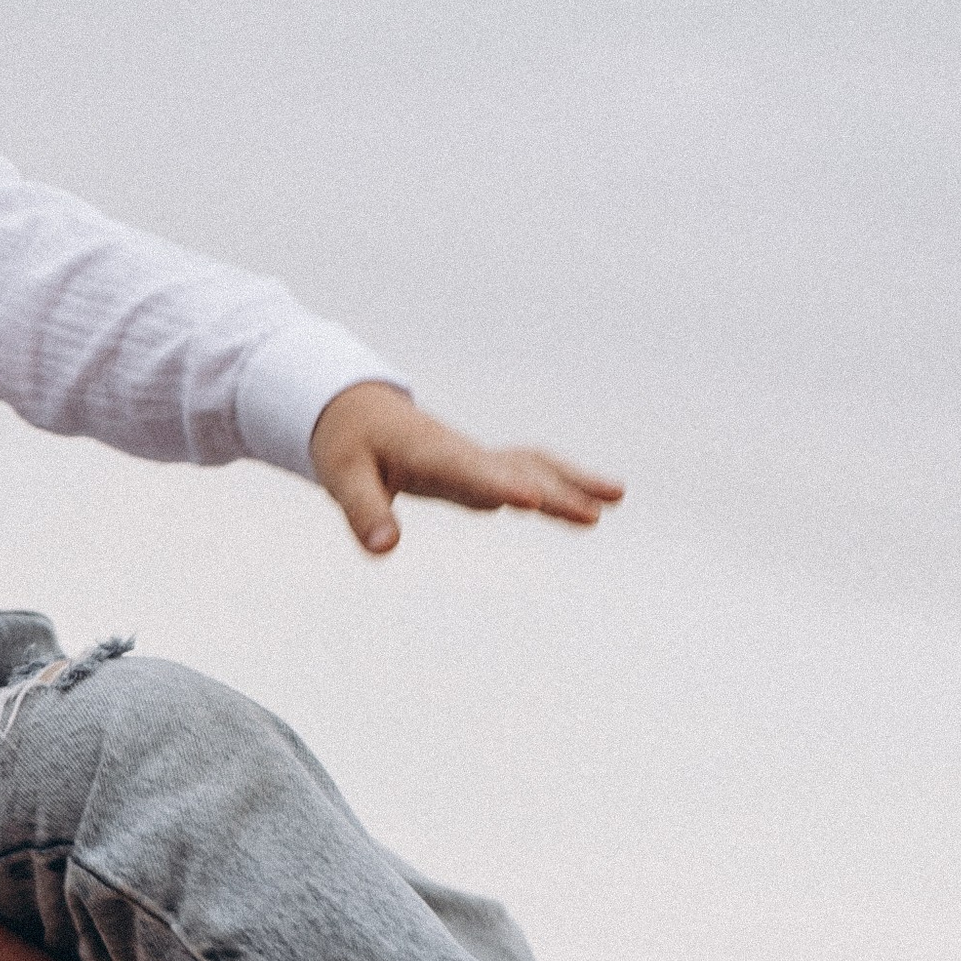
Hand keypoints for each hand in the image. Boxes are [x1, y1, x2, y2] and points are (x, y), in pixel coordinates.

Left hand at [309, 381, 621, 555]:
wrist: (356, 409)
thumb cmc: (347, 444)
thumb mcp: (343, 478)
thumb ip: (365, 513)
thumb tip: (384, 551)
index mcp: (428, 452)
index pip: (469, 472)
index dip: (498, 485)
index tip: (531, 500)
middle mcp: (462, 453)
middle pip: (517, 470)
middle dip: (556, 492)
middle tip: (594, 515)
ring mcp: (476, 458)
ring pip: (533, 466)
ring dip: (573, 482)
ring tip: (617, 498)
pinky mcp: (481, 467)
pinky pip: (528, 472)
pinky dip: (561, 483)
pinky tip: (587, 506)